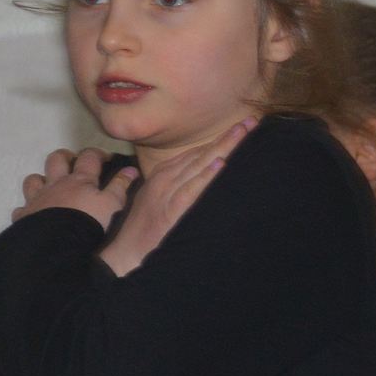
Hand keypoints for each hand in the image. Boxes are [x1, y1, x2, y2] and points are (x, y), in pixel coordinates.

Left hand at [11, 148, 134, 228]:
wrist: (58, 244)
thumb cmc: (89, 221)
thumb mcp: (112, 204)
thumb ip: (120, 186)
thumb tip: (131, 170)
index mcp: (78, 180)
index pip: (88, 157)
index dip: (98, 154)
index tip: (106, 158)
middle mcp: (55, 184)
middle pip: (56, 159)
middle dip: (65, 156)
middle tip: (73, 162)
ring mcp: (37, 198)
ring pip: (33, 179)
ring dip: (41, 179)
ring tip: (50, 186)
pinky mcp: (25, 215)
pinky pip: (22, 207)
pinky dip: (29, 208)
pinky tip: (35, 213)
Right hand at [98, 120, 254, 276]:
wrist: (124, 255)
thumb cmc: (142, 231)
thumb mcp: (155, 201)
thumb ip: (175, 186)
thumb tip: (201, 176)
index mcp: (161, 175)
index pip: (194, 152)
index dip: (217, 139)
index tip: (239, 128)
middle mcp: (164, 179)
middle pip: (200, 153)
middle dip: (226, 137)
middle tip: (250, 121)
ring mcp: (167, 194)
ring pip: (199, 165)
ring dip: (222, 147)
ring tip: (242, 132)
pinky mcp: (171, 211)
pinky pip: (191, 190)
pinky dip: (205, 176)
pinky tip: (220, 164)